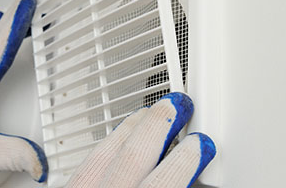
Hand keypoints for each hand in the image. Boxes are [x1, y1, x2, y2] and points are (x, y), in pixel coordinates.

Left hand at [66, 92, 215, 187]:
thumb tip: (189, 177)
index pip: (163, 182)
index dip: (185, 159)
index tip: (199, 143)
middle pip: (132, 155)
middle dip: (157, 126)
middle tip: (176, 105)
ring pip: (104, 152)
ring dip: (131, 128)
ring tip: (150, 113)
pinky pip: (86, 161)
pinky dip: (107, 144)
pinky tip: (117, 138)